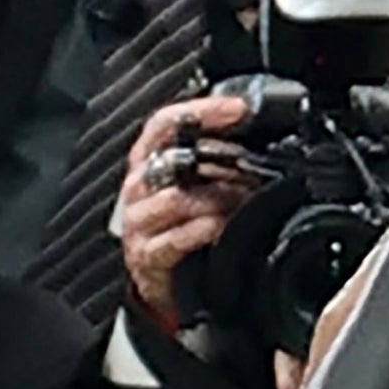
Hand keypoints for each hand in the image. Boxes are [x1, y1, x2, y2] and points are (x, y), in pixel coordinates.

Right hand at [117, 90, 261, 333]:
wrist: (161, 279)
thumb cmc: (176, 224)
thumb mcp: (188, 183)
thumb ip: (209, 156)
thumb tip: (248, 133)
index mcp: (146, 160)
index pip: (167, 123)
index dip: (202, 111)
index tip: (238, 109)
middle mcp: (138, 186)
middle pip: (171, 158)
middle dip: (217, 160)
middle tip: (250, 164)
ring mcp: (138, 221)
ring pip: (175, 199)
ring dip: (217, 198)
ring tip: (244, 199)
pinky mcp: (145, 254)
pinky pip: (175, 238)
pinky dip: (202, 231)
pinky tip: (221, 226)